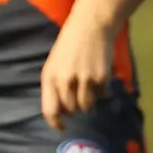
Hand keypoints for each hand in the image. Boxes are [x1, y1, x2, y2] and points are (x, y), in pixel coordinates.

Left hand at [40, 10, 119, 127]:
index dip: (56, 123)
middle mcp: (65, 82)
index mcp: (50, 78)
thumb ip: (54, 87)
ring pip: (87, 106)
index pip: (50, 111)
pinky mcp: (101, 78)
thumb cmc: (69, 46)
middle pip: (71, 110)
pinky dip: (102, 92)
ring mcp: (84, 81)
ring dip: (89, 101)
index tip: (62, 127)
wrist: (90, 26)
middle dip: (75, 108)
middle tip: (79, 96)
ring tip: (89, 85)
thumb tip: (60, 112)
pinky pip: (102, 96)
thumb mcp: (54, 65)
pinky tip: (99, 77)